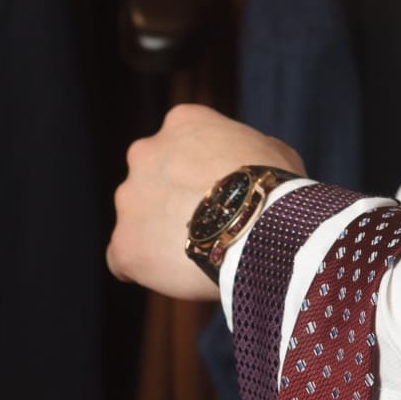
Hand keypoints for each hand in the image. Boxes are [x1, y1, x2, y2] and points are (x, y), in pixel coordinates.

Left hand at [107, 103, 305, 301]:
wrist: (261, 230)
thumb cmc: (277, 190)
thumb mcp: (272, 152)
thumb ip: (246, 151)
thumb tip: (249, 161)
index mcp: (182, 123)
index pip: (177, 147)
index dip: (195, 175)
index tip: (215, 197)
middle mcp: (145, 153)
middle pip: (150, 180)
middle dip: (169, 201)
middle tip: (202, 227)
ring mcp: (129, 199)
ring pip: (135, 219)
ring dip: (156, 234)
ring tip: (194, 255)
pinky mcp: (124, 244)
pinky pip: (123, 259)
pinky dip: (142, 267)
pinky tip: (169, 275)